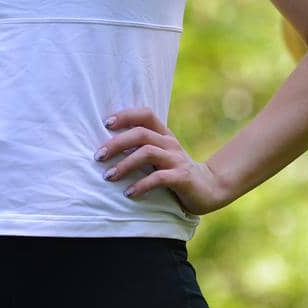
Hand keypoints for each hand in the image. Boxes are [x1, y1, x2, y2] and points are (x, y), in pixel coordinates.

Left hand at [95, 107, 233, 214]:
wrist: (209, 188)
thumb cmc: (175, 171)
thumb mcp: (161, 155)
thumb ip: (142, 148)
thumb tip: (107, 147)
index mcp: (164, 135)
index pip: (146, 114)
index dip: (126, 115)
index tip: (105, 123)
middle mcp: (170, 143)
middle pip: (141, 133)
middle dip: (117, 143)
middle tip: (98, 156)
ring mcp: (177, 160)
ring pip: (148, 153)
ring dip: (125, 164)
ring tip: (109, 176)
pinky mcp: (182, 178)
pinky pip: (159, 178)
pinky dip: (141, 185)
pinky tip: (129, 193)